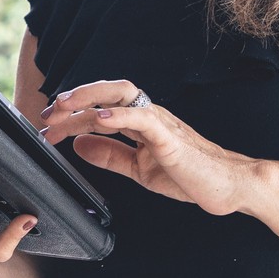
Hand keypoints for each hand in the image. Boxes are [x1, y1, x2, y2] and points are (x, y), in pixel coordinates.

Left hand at [39, 80, 253, 215]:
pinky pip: (144, 117)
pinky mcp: (171, 137)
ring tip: (65, 106)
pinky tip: (101, 117)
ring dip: (90, 98)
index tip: (49, 126)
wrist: (230, 187)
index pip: (100, 109)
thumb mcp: (140, 168)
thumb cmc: (192, 176)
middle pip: (108, 91)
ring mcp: (161, 123)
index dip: (72, 115)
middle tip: (48, 113)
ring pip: (122, 94)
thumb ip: (111, 155)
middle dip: (75, 98)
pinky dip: (120, 114)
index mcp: (141, 123)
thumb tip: (79, 144)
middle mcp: (150, 115)